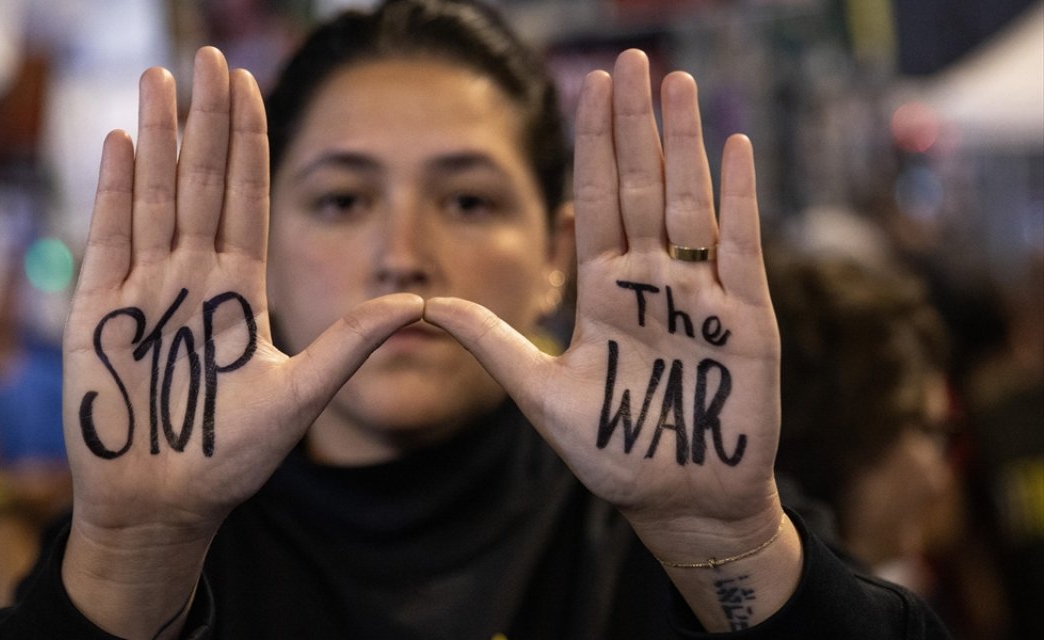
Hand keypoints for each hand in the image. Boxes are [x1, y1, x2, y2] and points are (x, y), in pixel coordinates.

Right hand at [60, 48, 421, 635]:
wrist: (164, 504)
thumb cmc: (229, 458)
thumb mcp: (300, 396)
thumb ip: (349, 344)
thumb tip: (417, 300)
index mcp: (239, 290)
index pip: (247, 199)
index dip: (247, 143)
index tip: (251, 85)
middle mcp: (192, 277)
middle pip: (200, 182)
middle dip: (204, 120)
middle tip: (209, 56)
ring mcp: (144, 289)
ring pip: (154, 196)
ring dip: (157, 138)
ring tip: (160, 79)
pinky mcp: (98, 311)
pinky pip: (108, 237)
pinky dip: (114, 189)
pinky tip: (121, 141)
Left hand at [426, 50, 781, 558]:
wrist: (680, 500)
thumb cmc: (614, 450)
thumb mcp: (541, 394)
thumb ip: (492, 342)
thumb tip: (423, 303)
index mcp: (603, 293)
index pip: (597, 202)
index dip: (594, 145)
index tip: (588, 85)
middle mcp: (651, 282)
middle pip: (643, 186)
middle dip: (635, 124)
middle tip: (632, 59)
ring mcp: (700, 295)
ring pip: (690, 201)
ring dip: (683, 141)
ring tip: (677, 82)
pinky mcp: (746, 319)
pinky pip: (741, 245)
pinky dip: (740, 196)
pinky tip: (735, 145)